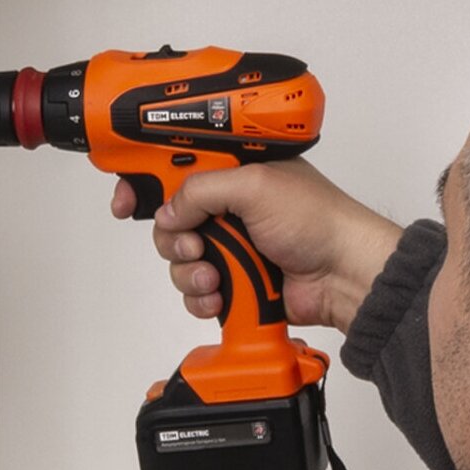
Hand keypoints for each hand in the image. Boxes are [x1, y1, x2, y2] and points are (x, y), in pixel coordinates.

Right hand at [111, 159, 402, 334]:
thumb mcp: (253, 186)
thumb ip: (200, 191)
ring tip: (217, 278)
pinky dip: (203, 298)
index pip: (176, 170)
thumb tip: (168, 211)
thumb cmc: (318, 221)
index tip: (125, 200)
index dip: (145, 183)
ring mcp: (232, 248)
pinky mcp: (235, 283)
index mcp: (234, 173)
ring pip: (179, 261)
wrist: (344, 275)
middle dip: (175, 239)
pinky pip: (196, 293)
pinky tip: (221, 297)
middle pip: (170, 222)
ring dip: (191, 273)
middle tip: (196, 246)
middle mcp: (230, 208)